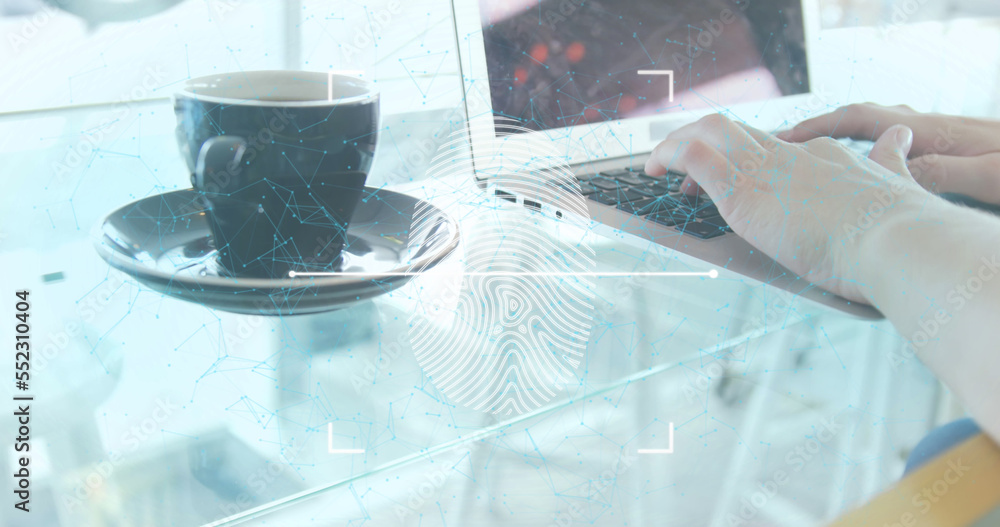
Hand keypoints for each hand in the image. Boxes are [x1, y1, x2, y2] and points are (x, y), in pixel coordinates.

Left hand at [644, 113, 934, 303]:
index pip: (774, 144)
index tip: (733, 175)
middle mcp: (791, 155)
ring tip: (658, 165)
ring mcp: (764, 170)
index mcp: (824, 156)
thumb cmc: (900, 231)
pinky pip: (693, 155)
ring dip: (677, 143)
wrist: (895, 241)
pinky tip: (656, 170)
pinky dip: (669, 155)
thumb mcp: (898, 184)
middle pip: (736, 129)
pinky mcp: (742, 191)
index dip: (746, 156)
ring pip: (710, 131)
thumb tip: (900, 136)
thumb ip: (892, 161)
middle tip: (681, 165)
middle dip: (701, 140)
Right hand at [777, 103, 999, 204]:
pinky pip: (893, 147)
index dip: (818, 128)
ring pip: (877, 132)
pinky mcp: (948, 152)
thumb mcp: (989, 178)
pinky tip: (862, 173)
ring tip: (810, 159)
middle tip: (780, 148)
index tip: (782, 141)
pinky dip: (867, 153)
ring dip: (841, 139)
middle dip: (818, 130)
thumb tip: (891, 168)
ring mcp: (939, 139)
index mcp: (933, 132)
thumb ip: (941, 171)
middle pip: (861, 119)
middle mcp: (931, 129)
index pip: (862, 120)